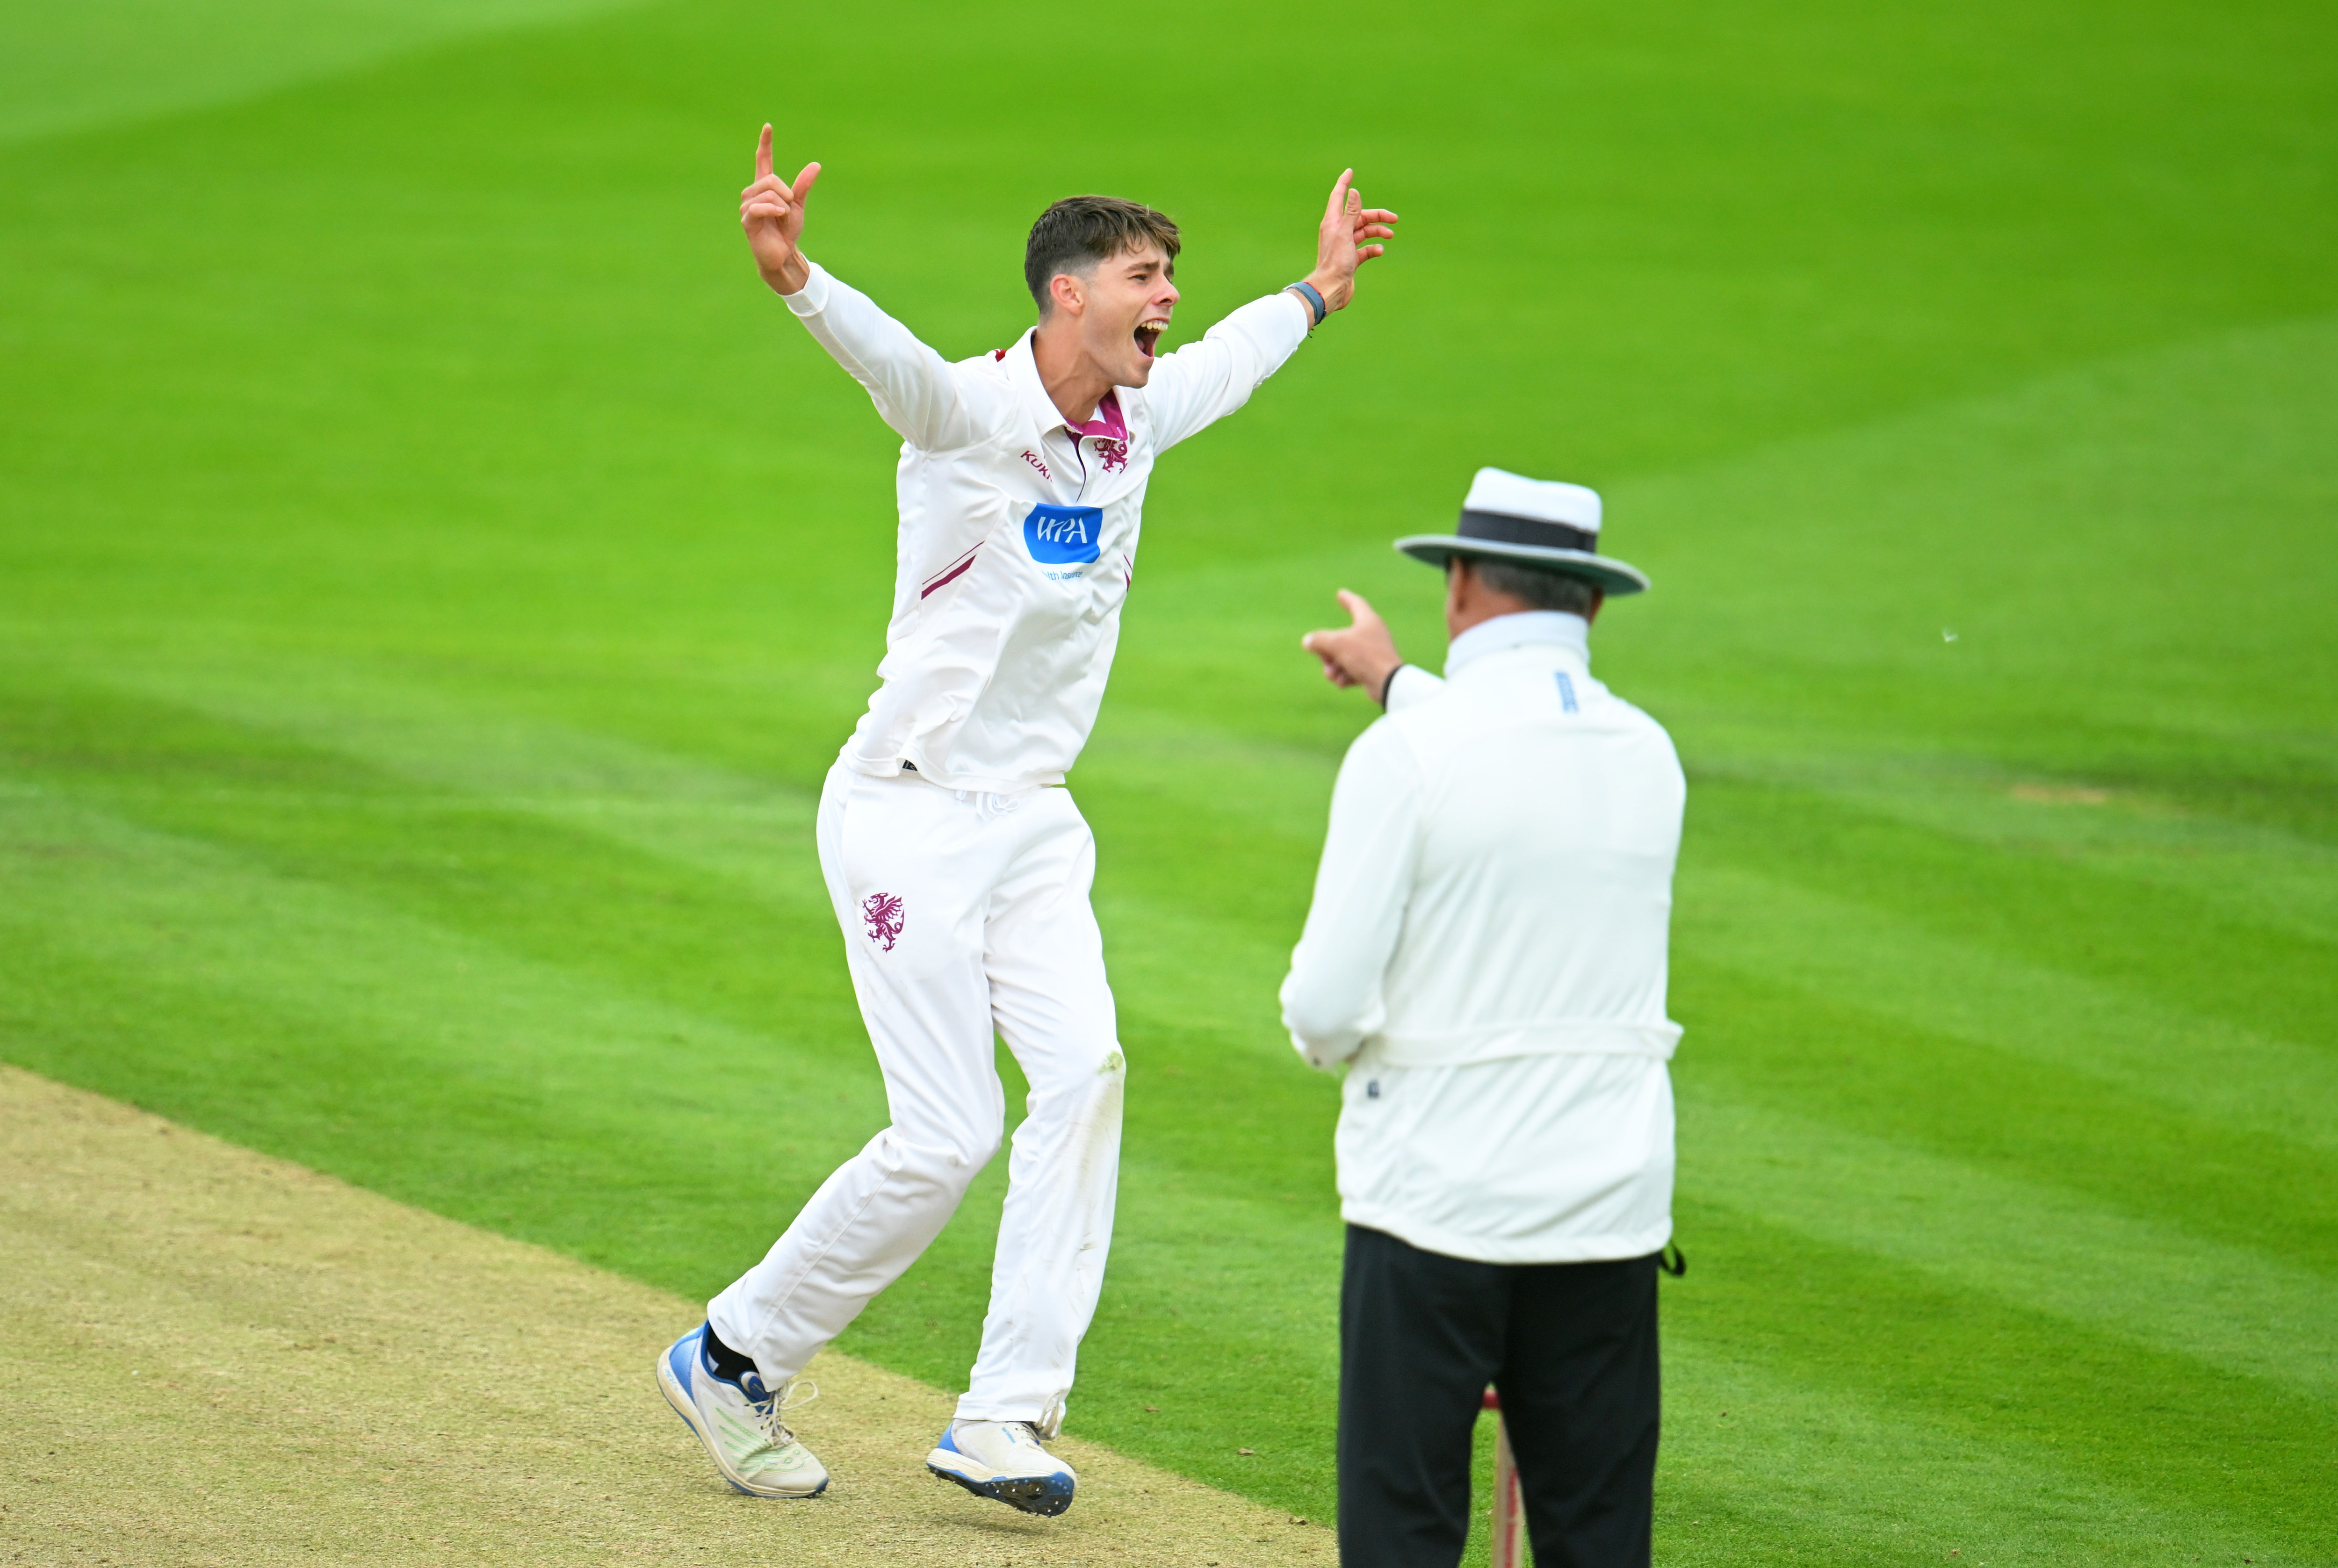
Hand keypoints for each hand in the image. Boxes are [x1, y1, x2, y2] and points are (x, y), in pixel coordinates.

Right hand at [740, 124, 820, 294]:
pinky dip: (773, 210)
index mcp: (765, 187)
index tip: (768, 127)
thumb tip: (816, 165)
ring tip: (782, 217)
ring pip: (767, 192)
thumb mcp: (798, 205)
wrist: (783, 253)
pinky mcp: (747, 221)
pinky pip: (759, 207)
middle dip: (785, 193)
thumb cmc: (787, 230)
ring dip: (781, 205)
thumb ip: (803, 185)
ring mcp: (747, 207)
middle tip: (788, 209)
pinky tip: (779, 215)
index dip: (765, 144)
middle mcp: (752, 193)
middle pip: (770, 179)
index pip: (762, 161)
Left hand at [1298, 170, 1397, 314]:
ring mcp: (1345, 246)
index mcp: (1333, 223)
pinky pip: (1365, 249)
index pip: (1338, 197)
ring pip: (1364, 232)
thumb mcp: (1345, 234)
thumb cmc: (1335, 262)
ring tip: (1389, 236)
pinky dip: (1374, 248)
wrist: (1331, 289)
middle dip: (1376, 216)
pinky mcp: (1351, 259)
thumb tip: (1354, 191)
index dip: (1344, 184)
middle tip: (1394, 218)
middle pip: (1359, 217)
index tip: (1350, 172)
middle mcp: (1338, 232)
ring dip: (1378, 232)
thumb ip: (1351, 212)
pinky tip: (1379, 251)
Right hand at [1302, 590, 1404, 700]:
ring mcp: (1372, 653)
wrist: (1387, 683)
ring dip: (1333, 667)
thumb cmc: (1364, 656)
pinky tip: (1343, 682)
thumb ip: (1319, 640)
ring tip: (1333, 674)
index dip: (1347, 598)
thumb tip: (1308, 641)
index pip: (1356, 604)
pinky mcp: (1372, 671)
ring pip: (1343, 656)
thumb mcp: (1336, 644)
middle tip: (1323, 657)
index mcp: (1368, 620)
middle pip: (1340, 637)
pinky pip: (1351, 670)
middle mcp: (1372, 634)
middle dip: (1327, 650)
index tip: (1340, 593)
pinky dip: (1344, 676)